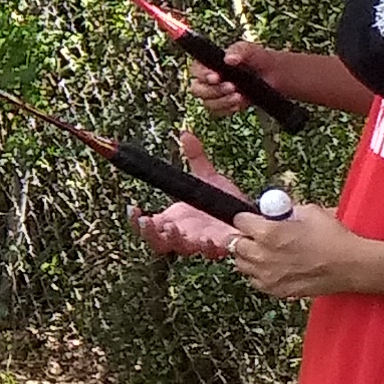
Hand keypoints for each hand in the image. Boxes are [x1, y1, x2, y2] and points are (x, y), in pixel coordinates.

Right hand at [131, 126, 242, 259]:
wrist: (250, 212)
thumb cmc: (225, 199)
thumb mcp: (207, 176)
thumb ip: (196, 156)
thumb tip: (186, 133)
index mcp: (174, 218)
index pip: (149, 225)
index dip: (136, 220)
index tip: (133, 208)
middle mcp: (183, 232)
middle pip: (157, 241)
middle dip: (149, 233)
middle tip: (148, 221)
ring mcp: (199, 241)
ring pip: (177, 247)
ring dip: (171, 239)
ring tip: (172, 227)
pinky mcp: (219, 246)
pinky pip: (208, 251)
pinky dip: (205, 246)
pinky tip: (205, 238)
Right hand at [189, 36, 299, 119]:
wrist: (276, 77)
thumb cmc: (260, 60)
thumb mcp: (252, 51)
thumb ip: (240, 50)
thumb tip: (228, 59)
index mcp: (210, 63)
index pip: (196, 69)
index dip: (202, 74)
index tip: (216, 77)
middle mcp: (209, 79)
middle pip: (196, 89)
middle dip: (212, 90)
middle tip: (232, 87)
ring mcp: (215, 94)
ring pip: (207, 102)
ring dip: (222, 101)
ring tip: (239, 96)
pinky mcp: (224, 105)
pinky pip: (218, 111)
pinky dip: (229, 108)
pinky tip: (240, 103)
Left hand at [227, 198, 368, 301]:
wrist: (350, 266)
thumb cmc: (333, 238)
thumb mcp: (310, 211)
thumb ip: (285, 211)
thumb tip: (273, 211)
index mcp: (268, 233)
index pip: (239, 221)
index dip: (246, 218)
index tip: (251, 219)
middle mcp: (262, 255)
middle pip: (234, 244)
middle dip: (243, 237)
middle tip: (254, 235)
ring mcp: (267, 275)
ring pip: (241, 264)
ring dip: (248, 256)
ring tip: (265, 251)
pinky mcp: (275, 290)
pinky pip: (255, 280)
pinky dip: (259, 273)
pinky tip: (274, 266)